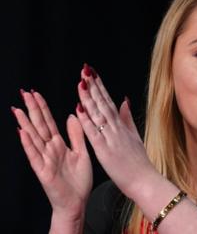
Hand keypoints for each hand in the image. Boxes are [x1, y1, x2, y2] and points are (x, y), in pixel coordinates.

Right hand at [12, 90, 92, 218]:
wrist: (77, 201)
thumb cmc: (78, 180)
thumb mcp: (82, 152)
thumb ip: (76, 135)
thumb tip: (72, 115)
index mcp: (59, 144)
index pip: (49, 122)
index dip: (42, 108)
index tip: (36, 93)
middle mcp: (50, 150)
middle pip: (39, 126)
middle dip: (32, 109)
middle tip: (24, 93)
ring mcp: (45, 160)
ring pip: (34, 138)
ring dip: (25, 123)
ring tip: (17, 109)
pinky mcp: (43, 171)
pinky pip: (34, 156)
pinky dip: (28, 144)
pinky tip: (22, 133)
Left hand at [76, 64, 156, 198]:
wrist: (145, 180)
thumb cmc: (139, 163)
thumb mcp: (135, 136)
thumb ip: (128, 118)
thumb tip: (124, 100)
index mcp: (122, 126)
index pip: (108, 102)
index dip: (100, 87)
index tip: (92, 73)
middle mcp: (116, 128)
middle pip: (103, 103)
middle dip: (93, 85)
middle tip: (85, 69)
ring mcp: (111, 138)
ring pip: (98, 114)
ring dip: (88, 97)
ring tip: (81, 82)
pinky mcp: (105, 150)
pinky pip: (93, 132)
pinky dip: (86, 120)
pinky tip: (79, 108)